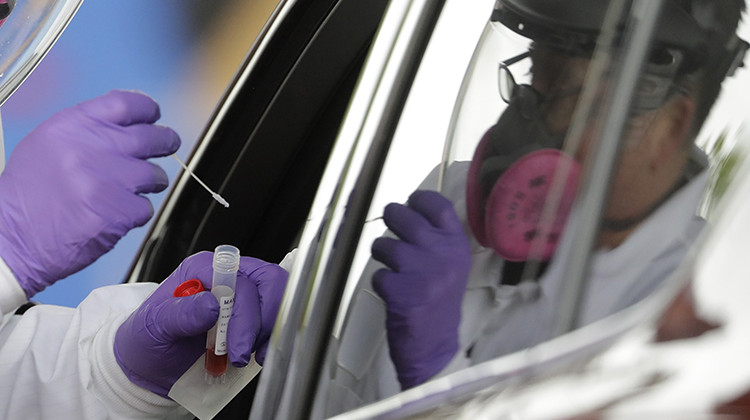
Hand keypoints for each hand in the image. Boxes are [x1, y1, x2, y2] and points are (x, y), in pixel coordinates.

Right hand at [0, 90, 180, 296]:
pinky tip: (112, 216)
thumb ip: (88, 130)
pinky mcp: (117, 213)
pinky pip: (145, 208)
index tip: (154, 116)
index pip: (126, 104)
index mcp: (72, 126)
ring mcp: (106, 181)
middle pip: (151, 137)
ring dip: (149, 183)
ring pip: (154, 174)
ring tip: (127, 191)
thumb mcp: (48, 145)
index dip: (148, 110)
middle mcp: (91, 148)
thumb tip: (130, 121)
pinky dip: (135, 213)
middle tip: (168, 146)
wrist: (10, 238)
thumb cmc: (28, 195)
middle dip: (165, 142)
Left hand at [114, 251, 287, 397]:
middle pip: (269, 281)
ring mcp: (243, 294)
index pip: (240, 281)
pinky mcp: (253, 313)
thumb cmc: (148, 340)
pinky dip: (273, 337)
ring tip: (246, 356)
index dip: (244, 314)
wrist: (151, 366)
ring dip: (270, 330)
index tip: (235, 347)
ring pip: (278, 297)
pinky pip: (278, 316)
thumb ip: (182, 314)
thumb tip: (212, 305)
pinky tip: (256, 355)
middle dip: (263, 321)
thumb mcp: (154, 328)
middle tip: (242, 353)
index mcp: (203, 269)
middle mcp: (227, 276)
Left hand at [372, 190, 471, 388]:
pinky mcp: (400, 291)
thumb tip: (410, 209)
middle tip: (390, 223)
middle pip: (405, 217)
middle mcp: (441, 255)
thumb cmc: (439, 303)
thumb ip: (437, 239)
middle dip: (392, 217)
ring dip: (382, 253)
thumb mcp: (451, 266)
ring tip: (392, 267)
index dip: (419, 199)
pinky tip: (393, 292)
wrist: (434, 346)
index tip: (411, 202)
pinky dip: (380, 282)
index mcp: (456, 247)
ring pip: (385, 245)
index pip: (438, 206)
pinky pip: (378, 273)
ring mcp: (420, 272)